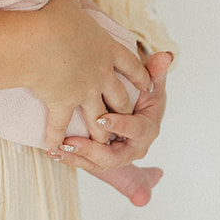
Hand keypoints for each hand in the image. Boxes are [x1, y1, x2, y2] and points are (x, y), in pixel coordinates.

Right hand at [28, 0, 153, 150]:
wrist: (39, 39)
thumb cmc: (53, 17)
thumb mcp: (68, 5)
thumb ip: (74, 7)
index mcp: (108, 49)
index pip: (131, 65)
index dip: (141, 76)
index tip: (148, 86)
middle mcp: (101, 73)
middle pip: (121, 96)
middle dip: (124, 108)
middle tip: (125, 115)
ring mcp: (84, 92)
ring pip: (100, 118)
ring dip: (100, 131)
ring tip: (101, 142)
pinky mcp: (63, 103)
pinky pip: (59, 125)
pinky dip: (54, 137)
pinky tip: (52, 148)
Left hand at [50, 51, 172, 174]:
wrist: (134, 111)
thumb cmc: (142, 94)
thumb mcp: (150, 83)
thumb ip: (155, 71)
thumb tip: (166, 56)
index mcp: (147, 130)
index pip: (136, 130)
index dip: (120, 125)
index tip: (102, 118)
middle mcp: (133, 148)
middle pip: (114, 156)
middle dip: (92, 150)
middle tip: (71, 140)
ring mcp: (117, 156)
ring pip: (97, 164)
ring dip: (77, 158)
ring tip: (57, 149)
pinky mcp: (102, 159)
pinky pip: (86, 164)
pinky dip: (71, 159)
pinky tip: (53, 152)